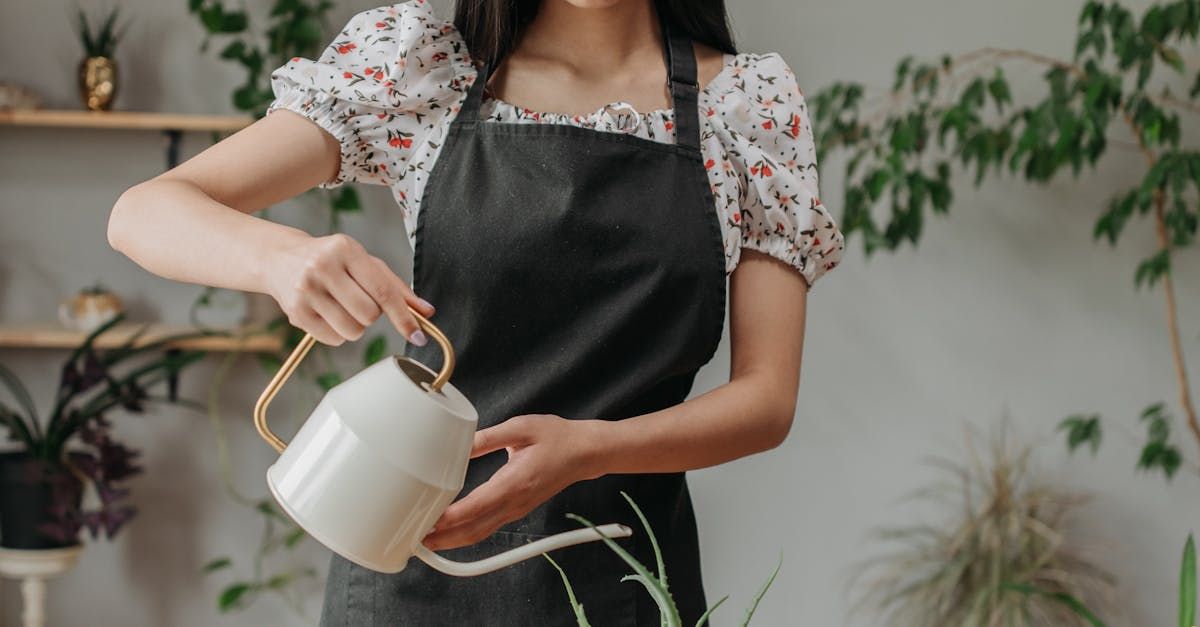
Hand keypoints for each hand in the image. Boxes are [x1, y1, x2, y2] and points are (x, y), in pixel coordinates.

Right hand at [264, 233, 434, 345]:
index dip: (403, 317)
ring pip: (352, 331)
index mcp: (346, 250)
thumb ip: (396, 287)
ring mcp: (306, 290)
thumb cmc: (333, 260)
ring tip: (342, 306)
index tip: (418, 336)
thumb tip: (426, 312)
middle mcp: (323, 267)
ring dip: (356, 326)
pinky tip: (327, 313)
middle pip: (369, 315)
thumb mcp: (364, 263)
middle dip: (371, 315)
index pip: (382, 290)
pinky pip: (333, 339)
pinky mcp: (295, 312)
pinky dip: (338, 333)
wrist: (281, 258)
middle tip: (359, 300)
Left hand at [420, 414, 608, 550]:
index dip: (448, 520)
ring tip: (426, 541)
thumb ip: (488, 437)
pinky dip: (466, 533)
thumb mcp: (521, 428)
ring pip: (479, 533)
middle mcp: (514, 502)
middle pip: (472, 530)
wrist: (585, 453)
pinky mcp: (517, 509)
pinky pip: (487, 527)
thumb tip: (460, 442)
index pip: (474, 508)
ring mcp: (516, 510)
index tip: (425, 524)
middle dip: (441, 539)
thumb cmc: (557, 438)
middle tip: (414, 539)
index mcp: (513, 483)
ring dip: (451, 540)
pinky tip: (451, 531)